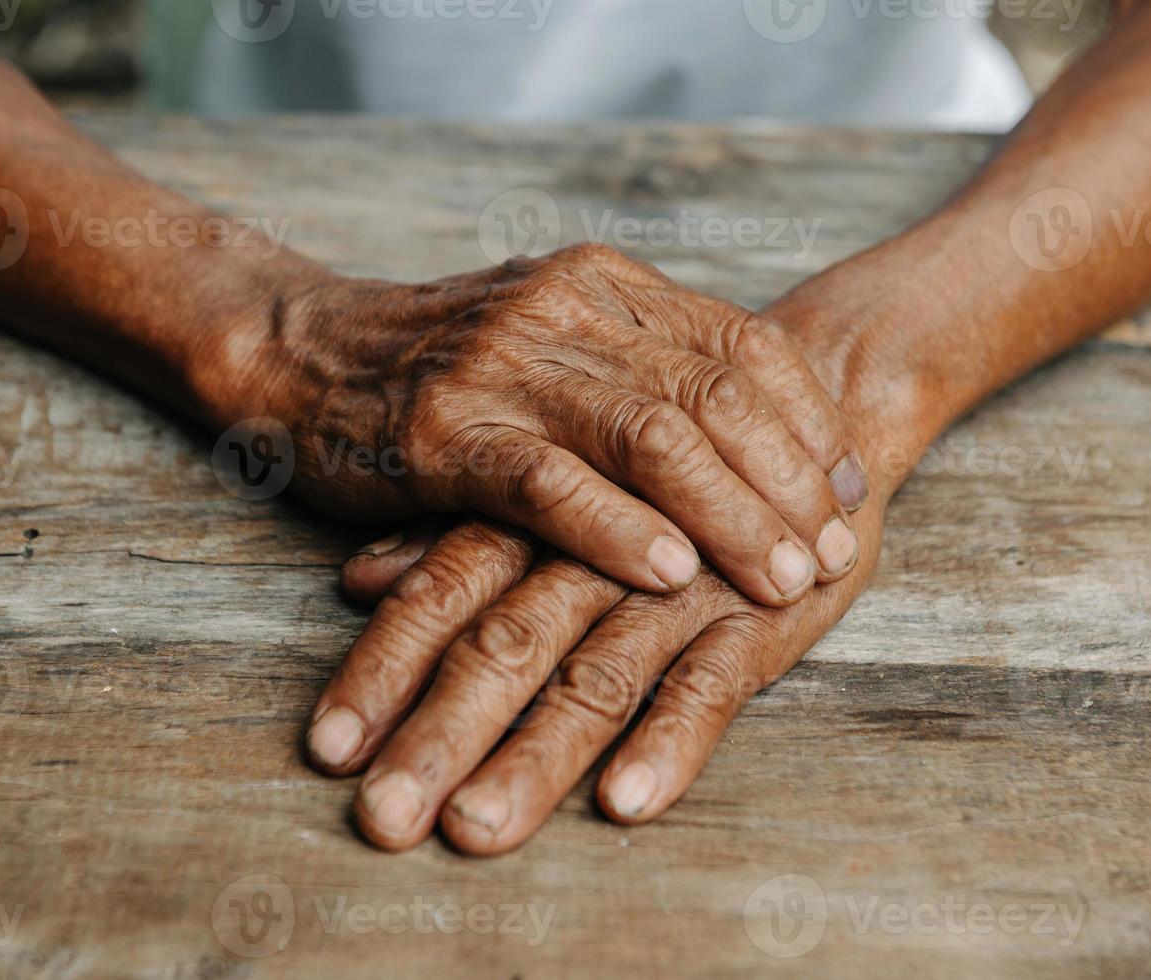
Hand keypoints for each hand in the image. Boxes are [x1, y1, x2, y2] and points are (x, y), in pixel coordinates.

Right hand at [222, 244, 866, 605]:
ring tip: (783, 579)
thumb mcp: (556, 336)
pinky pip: (553, 486)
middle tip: (832, 553)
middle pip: (713, 396)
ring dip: (730, 518)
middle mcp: (565, 312)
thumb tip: (764, 430)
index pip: (744, 347)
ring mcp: (505, 369)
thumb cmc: (446, 360)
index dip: (810, 424)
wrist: (302, 353)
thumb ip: (645, 365)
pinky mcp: (448, 434)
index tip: (848, 491)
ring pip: (651, 439)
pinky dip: (620, 532)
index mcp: (606, 284)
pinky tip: (671, 576)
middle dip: (788, 484)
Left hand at [309, 500, 883, 853]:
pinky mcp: (759, 615)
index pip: (441, 594)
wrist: (808, 407)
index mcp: (535, 517)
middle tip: (387, 816)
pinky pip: (711, 684)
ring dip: (536, 756)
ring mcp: (680, 586)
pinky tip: (626, 801)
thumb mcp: (552, 489)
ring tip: (480, 827)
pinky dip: (669, 741)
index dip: (381, 670)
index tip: (327, 750)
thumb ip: (455, 535)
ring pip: (597, 674)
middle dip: (441, 734)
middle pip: (505, 644)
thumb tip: (356, 579)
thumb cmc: (656, 469)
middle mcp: (594, 553)